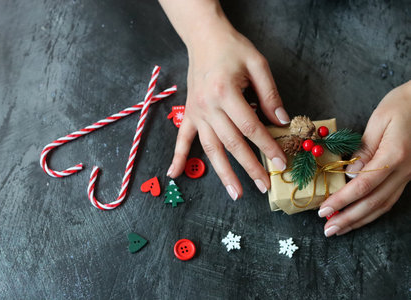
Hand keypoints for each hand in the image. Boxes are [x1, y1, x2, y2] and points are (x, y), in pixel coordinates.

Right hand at [165, 20, 289, 199]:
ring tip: (236, 193)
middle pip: (231, 143)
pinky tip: (174, 174)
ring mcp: (196, 112)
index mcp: (226, 92)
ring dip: (222, 173)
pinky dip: (177, 157)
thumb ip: (269, 95)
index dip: (267, 147)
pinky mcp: (189, 113)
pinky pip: (182, 138)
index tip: (281, 163)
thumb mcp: (258, 64)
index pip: (250, 127)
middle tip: (264, 186)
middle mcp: (208, 106)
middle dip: (250, 167)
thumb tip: (281, 121)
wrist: (204, 38)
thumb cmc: (232, 48)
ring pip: (210, 148)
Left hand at [318, 81, 410, 236]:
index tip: (324, 210)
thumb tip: (350, 173)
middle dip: (349, 218)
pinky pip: (389, 199)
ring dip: (360, 220)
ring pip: (383, 204)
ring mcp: (409, 175)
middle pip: (374, 201)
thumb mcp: (378, 122)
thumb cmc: (400, 106)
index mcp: (395, 155)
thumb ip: (364, 149)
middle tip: (328, 230)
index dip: (343, 200)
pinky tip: (359, 218)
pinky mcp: (407, 175)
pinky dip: (372, 212)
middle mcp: (405, 170)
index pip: (364, 184)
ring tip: (339, 229)